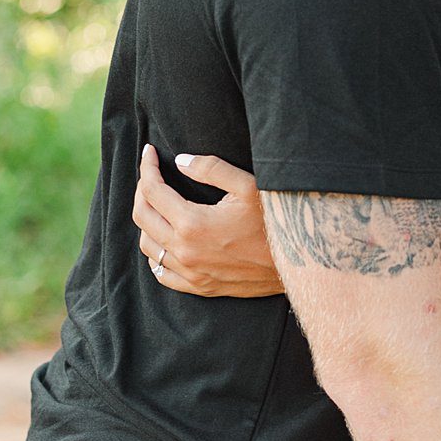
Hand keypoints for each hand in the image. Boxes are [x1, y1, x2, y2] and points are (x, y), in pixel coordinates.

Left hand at [133, 146, 283, 298]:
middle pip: (143, 216)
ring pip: (148, 246)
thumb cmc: (275, 222)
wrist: (298, 263)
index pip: (152, 191)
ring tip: (157, 206)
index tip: (149, 153)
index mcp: (192, 223)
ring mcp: (191, 273)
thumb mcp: (247, 186)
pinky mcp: (200, 287)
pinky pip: (162, 273)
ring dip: (147, 222)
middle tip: (150, 176)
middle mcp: (185, 251)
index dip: (147, 167)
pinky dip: (156, 255)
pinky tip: (164, 242)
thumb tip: (181, 161)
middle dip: (142, 190)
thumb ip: (210, 169)